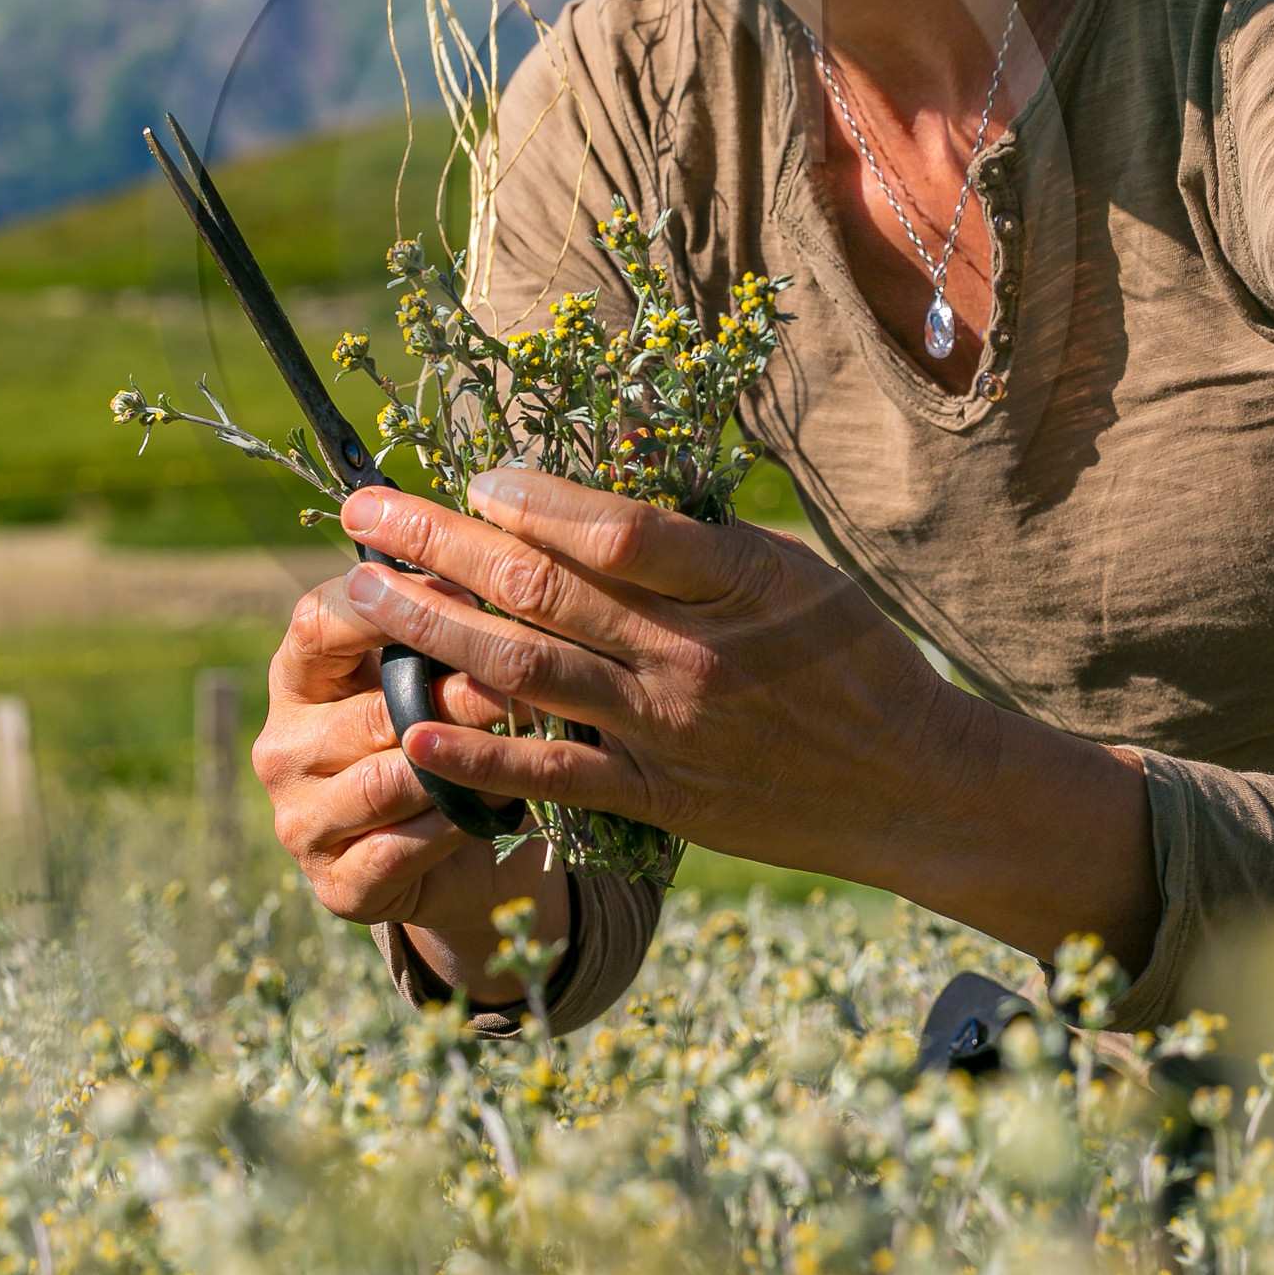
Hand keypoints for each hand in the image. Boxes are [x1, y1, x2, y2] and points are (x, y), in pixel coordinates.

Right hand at [252, 567, 569, 1001]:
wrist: (459, 854)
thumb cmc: (445, 733)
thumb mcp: (432, 671)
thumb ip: (437, 624)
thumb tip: (479, 568)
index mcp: (297, 677)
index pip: (315, 622)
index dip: (384, 601)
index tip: (463, 590)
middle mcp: (283, 748)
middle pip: (369, 710)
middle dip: (452, 694)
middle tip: (516, 682)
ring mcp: (302, 822)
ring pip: (386, 783)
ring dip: (457, 764)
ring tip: (516, 745)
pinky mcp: (336, 886)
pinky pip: (401, 848)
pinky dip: (453, 826)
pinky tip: (493, 808)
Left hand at [337, 471, 1158, 972]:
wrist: (911, 781)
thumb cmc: (852, 656)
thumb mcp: (791, 571)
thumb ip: (694, 544)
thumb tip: (582, 500)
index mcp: (736, 581)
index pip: (615, 531)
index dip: (534, 499)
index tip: (473, 476)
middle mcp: (694, 654)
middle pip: (544, 590)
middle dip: (441, 543)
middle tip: (365, 509)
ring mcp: (671, 729)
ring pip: (527, 672)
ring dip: (432, 629)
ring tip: (361, 592)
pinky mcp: (661, 798)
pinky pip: (555, 774)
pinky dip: (480, 757)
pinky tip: (413, 734)